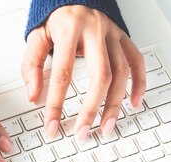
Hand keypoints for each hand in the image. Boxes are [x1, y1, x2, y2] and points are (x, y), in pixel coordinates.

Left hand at [21, 5, 145, 141]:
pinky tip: (134, 103)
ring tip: (106, 127)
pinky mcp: (124, 38)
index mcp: (69, 29)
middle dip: (92, 109)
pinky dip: (139, 84)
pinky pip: (137, 61)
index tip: (52, 125)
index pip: (63, 74)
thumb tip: (33, 95)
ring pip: (122, 72)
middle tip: (83, 132)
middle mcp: (95, 30)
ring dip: (116, 104)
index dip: (56, 104)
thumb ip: (31, 65)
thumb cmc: (57, 20)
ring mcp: (113, 34)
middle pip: (100, 76)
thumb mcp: (37, 37)